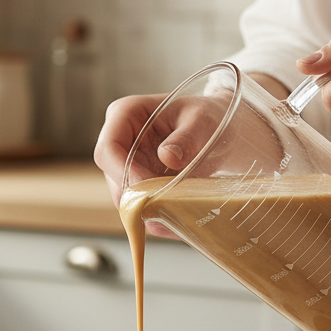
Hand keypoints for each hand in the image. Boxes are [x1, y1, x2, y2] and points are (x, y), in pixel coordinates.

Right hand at [94, 90, 233, 238]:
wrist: (222, 130)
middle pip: (114, 178)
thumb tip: (167, 157)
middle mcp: (120, 139)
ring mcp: (126, 163)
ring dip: (148, 209)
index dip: (125, 174)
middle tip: (169, 206)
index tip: (153, 189)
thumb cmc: (208, 116)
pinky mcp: (138, 182)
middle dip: (139, 197)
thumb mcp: (203, 121)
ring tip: (178, 211)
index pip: (108, 150)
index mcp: (125, 114)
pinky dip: (156, 215)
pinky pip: (138, 206)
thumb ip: (187, 137)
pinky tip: (177, 216)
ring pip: (124, 196)